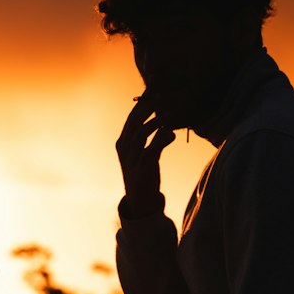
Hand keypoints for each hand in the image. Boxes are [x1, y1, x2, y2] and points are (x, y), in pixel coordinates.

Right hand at [116, 89, 174, 216]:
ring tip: (169, 115)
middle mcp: (124, 149)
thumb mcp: (144, 154)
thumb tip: (165, 124)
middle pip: (134, 122)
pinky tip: (171, 134)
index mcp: (122, 143)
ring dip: (156, 121)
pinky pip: (151, 149)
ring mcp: (131, 158)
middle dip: (148, 107)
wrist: (140, 201)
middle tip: (162, 96)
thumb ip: (152, 139)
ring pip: (141, 133)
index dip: (142, 104)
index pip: (131, 118)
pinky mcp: (141, 168)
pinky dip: (162, 139)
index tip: (154, 93)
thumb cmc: (144, 174)